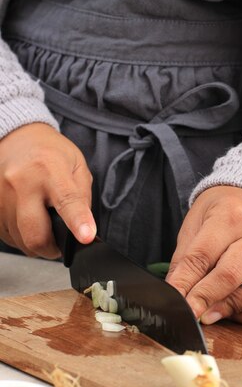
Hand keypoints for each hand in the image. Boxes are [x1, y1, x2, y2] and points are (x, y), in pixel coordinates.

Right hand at [0, 123, 95, 258]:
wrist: (16, 137)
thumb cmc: (49, 152)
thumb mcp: (76, 166)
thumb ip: (83, 197)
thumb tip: (85, 229)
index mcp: (50, 169)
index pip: (67, 201)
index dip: (78, 223)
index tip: (86, 237)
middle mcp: (21, 182)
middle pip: (35, 233)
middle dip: (51, 249)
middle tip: (58, 244)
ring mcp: (1, 194)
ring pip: (19, 239)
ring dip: (34, 242)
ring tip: (42, 224)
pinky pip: (6, 235)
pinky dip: (19, 236)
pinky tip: (27, 220)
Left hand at [166, 186, 241, 323]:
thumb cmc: (223, 211)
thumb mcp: (197, 223)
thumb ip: (186, 259)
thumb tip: (177, 293)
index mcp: (233, 215)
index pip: (204, 256)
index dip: (185, 283)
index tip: (174, 301)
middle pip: (231, 275)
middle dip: (205, 299)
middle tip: (189, 313)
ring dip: (229, 308)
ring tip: (210, 310)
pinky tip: (230, 307)